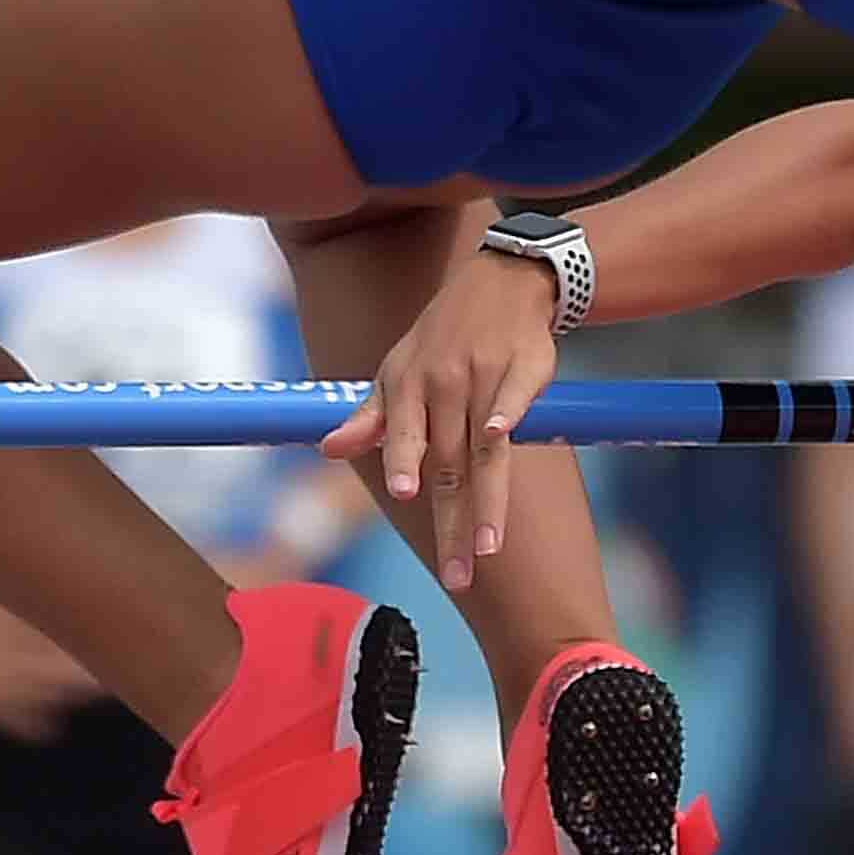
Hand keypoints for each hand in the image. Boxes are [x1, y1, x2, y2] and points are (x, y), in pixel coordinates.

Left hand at [323, 250, 560, 590]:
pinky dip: (509, 413)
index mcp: (408, 385)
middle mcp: (444, 382)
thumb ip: (370, 418)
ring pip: (486, 448)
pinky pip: (516, 396)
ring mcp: (485, 374)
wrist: (500, 279)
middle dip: (452, 523)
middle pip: (449, 462)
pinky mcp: (525, 366)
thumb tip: (328, 451)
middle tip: (456, 575)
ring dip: (488, 501)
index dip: (404, 462)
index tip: (405, 497)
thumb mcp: (398, 369)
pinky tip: (503, 435)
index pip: (405, 436)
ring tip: (488, 548)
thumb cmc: (442, 334)